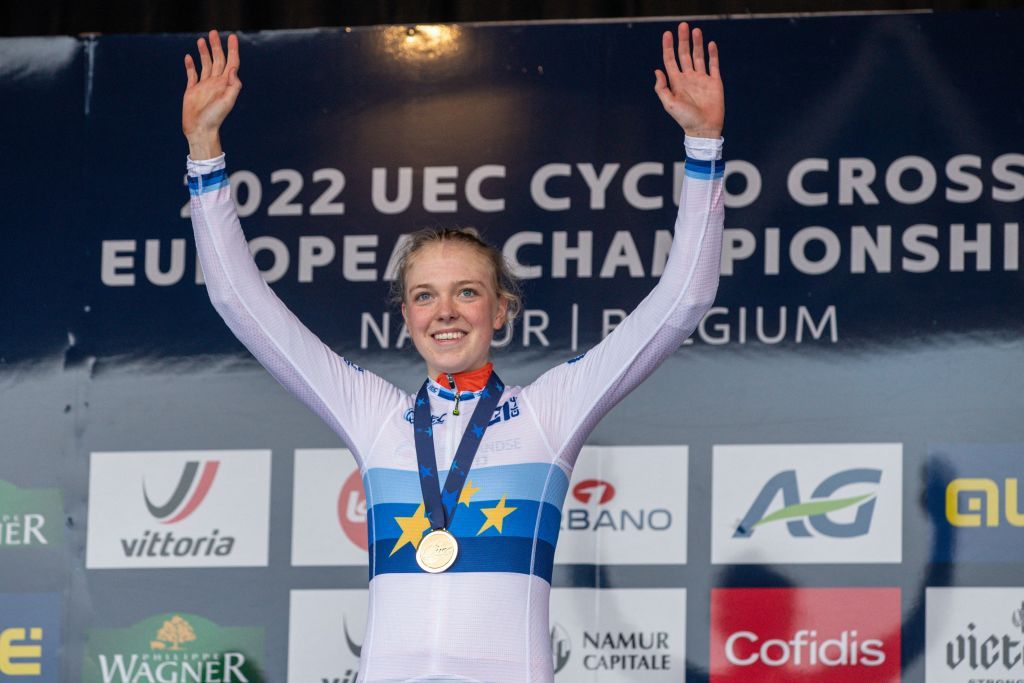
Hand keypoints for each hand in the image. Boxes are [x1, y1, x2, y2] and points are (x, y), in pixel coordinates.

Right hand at [182, 30, 241, 158]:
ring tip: (202, 40)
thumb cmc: (215, 118)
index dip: (233, 50)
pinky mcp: (192, 90)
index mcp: (225, 84)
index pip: (231, 63)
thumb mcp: (227, 101)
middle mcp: (215, 83)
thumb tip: (233, 69)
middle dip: (216, 46)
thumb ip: (232, 86)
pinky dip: (190, 65)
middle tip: (213, 32)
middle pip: (218, 60)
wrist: (200, 130)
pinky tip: (189, 57)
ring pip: (205, 64)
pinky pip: (192, 74)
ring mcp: (204, 86)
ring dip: (204, 52)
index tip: (232, 37)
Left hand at [654, 23, 723, 138]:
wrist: (704, 129)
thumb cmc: (685, 119)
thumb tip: (657, 70)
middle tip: (683, 26)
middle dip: (683, 40)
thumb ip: (662, 88)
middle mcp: (689, 78)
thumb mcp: (669, 104)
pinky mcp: (714, 82)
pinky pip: (713, 65)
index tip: (667, 34)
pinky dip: (712, 54)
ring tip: (696, 31)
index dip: (668, 47)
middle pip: (684, 54)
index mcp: (677, 82)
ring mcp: (702, 79)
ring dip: (697, 44)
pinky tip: (710, 44)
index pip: (670, 60)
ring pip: (698, 56)